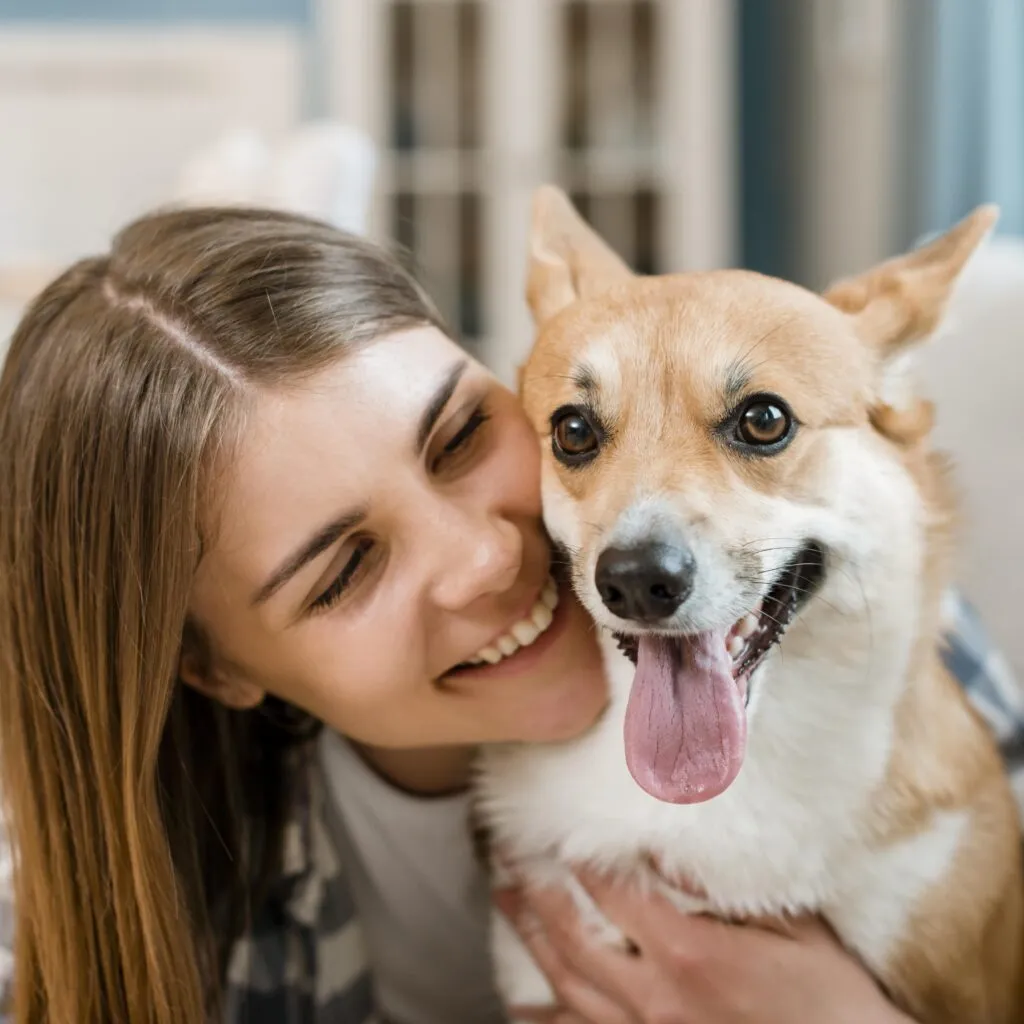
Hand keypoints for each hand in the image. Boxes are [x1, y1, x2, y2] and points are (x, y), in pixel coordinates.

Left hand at [496, 870, 913, 1023]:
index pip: (616, 895)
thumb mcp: (793, 930)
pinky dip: (546, 1022)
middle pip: (575, 937)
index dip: (579, 861)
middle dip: (536, 893)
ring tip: (505, 903)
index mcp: (691, 954)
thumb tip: (672, 851)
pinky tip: (519, 1009)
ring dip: (531, 940)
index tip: (552, 831)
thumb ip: (728, 891)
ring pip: (570, 986)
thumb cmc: (829, 999)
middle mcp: (656, 997)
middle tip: (507, 858)